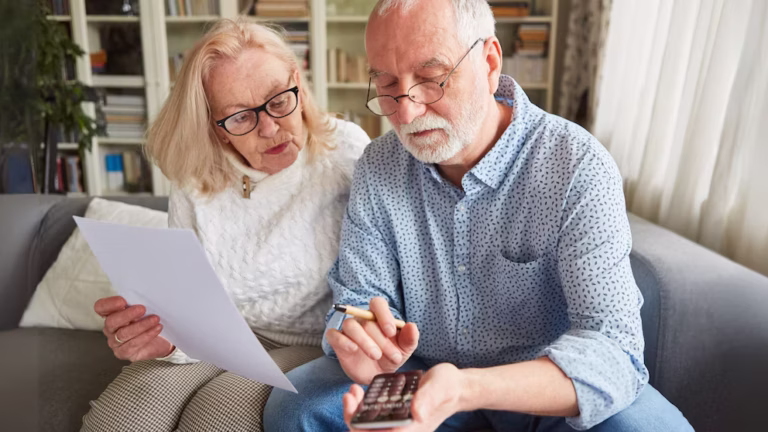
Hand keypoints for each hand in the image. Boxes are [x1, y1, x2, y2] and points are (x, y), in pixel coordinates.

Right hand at [94, 296, 173, 361]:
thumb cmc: (150, 321)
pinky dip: (147, 335)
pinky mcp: (123, 353)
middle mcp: (110, 328)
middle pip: (111, 321)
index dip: (109, 304)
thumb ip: (138, 303)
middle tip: (142, 309)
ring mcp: (115, 342)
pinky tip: (157, 328)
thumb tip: (144, 295)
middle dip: (127, 315)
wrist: (162, 340)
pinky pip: (133, 344)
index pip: (101, 307)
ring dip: (141, 325)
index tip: (123, 301)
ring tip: (155, 319)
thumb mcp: (144, 310)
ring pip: (123, 334)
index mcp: (111, 314)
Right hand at [326, 297, 418, 384]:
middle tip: (394, 356)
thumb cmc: (390, 357)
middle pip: (367, 321)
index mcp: (378, 316)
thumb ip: (410, 338)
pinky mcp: (337, 342)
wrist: (377, 375)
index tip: (392, 332)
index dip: (384, 315)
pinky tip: (353, 349)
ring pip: (350, 325)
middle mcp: (362, 319)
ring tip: (376, 355)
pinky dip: (342, 340)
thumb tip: (412, 326)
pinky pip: (333, 334)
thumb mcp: (404, 350)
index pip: (377, 303)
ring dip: (364, 340)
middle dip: (381, 340)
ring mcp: (348, 330)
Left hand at [343, 363, 465, 431]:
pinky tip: (363, 390)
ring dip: (357, 412)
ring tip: (354, 390)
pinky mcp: (396, 415)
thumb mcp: (440, 387)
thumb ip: (428, 398)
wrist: (456, 387)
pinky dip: (365, 406)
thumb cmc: (450, 387)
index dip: (359, 426)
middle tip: (350, 394)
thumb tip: (417, 413)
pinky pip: (375, 417)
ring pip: (369, 426)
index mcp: (411, 430)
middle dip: (353, 417)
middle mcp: (402, 431)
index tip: (352, 403)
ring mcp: (399, 424)